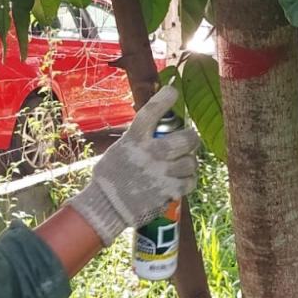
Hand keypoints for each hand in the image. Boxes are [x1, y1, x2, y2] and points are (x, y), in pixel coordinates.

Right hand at [67, 86, 200, 245]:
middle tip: (189, 140)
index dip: (165, 98)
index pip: (151, 111)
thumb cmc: (111, 176)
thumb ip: (137, 138)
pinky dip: (188, 180)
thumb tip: (155, 126)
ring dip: (189, 163)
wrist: (106, 206)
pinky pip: (190, 181)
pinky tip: (180, 179)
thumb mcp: (120, 149)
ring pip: (191, 162)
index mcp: (134, 139)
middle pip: (187, 138)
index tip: (172, 91)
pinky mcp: (168, 191)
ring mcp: (161, 173)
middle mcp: (149, 153)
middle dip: (191, 138)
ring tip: (181, 165)